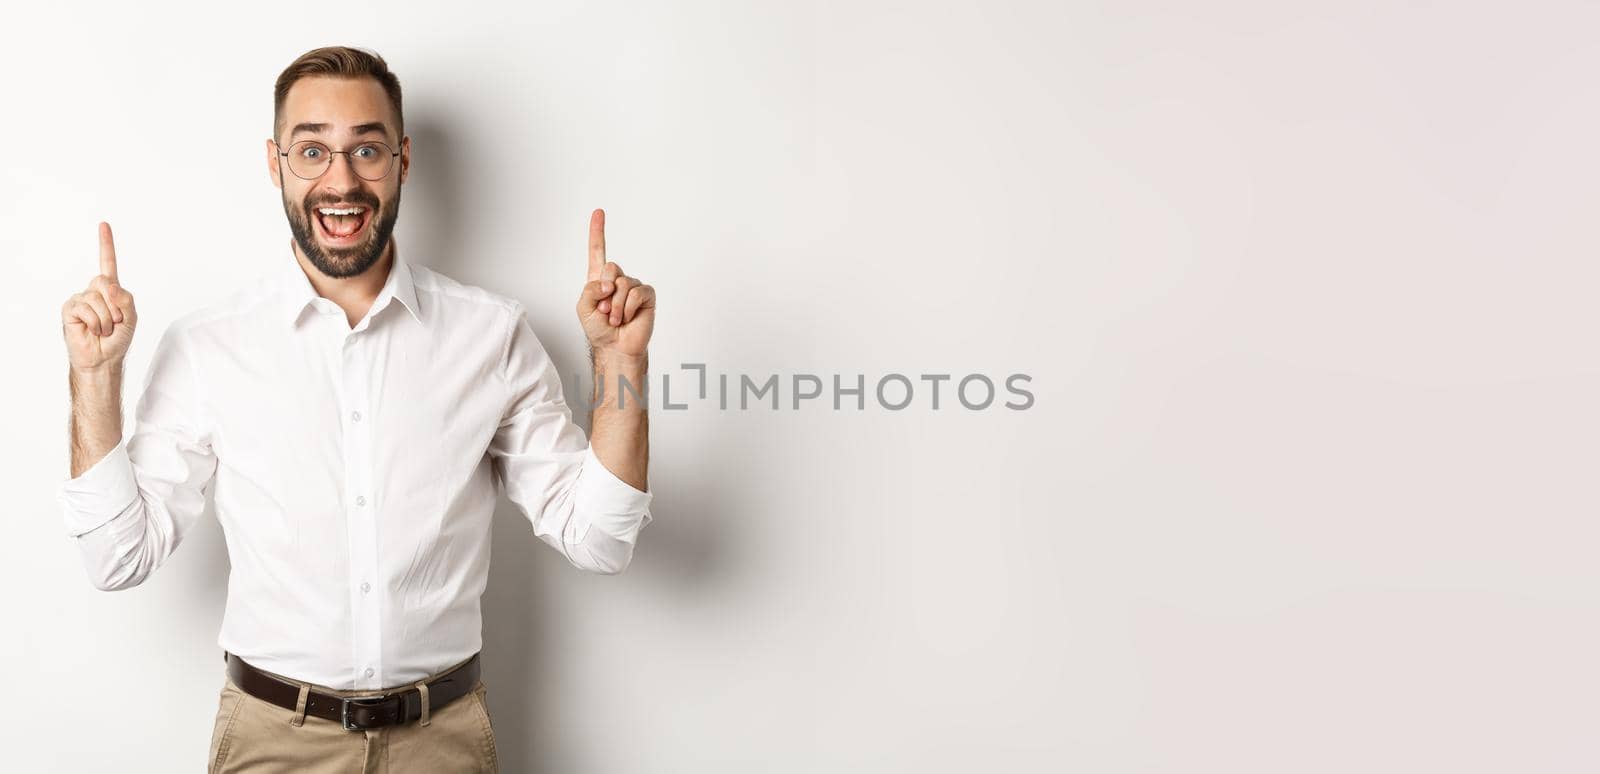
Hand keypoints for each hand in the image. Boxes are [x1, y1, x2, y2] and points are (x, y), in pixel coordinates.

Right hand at [61, 222, 137, 371]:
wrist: (104, 358)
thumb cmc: (118, 339)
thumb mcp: (132, 317)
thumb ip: (126, 299)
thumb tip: (110, 286)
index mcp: (110, 290)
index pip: (108, 263)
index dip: (106, 244)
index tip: (103, 225)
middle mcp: (94, 291)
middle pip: (105, 282)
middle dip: (116, 305)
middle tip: (115, 322)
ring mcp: (81, 299)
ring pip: (97, 298)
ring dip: (107, 319)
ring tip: (104, 330)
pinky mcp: (70, 309)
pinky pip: (86, 309)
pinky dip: (96, 323)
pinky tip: (93, 330)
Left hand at [576, 209, 654, 357]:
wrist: (615, 348)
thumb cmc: (599, 330)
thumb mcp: (583, 308)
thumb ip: (590, 290)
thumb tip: (609, 283)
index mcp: (600, 279)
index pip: (598, 251)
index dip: (598, 231)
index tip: (598, 211)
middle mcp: (617, 279)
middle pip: (610, 267)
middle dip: (604, 291)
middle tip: (604, 311)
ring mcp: (633, 286)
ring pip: (622, 283)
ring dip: (615, 306)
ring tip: (614, 319)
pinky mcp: (646, 295)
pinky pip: (636, 293)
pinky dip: (627, 308)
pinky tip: (627, 318)